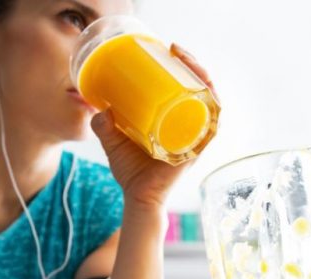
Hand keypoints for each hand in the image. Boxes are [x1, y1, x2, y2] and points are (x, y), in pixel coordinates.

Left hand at [91, 44, 218, 208]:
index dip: (185, 66)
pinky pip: (212, 124)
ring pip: (210, 100)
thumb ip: (103, 126)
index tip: (171, 49)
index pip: (187, 88)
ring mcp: (196, 137)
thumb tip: (98, 108)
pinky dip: (212, 105)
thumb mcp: (113, 142)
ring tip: (186, 60)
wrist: (138, 198)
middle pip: (202, 88)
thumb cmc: (131, 172)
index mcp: (175, 121)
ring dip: (203, 77)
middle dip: (194, 64)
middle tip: (176, 50)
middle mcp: (190, 127)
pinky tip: (205, 87)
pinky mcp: (196, 149)